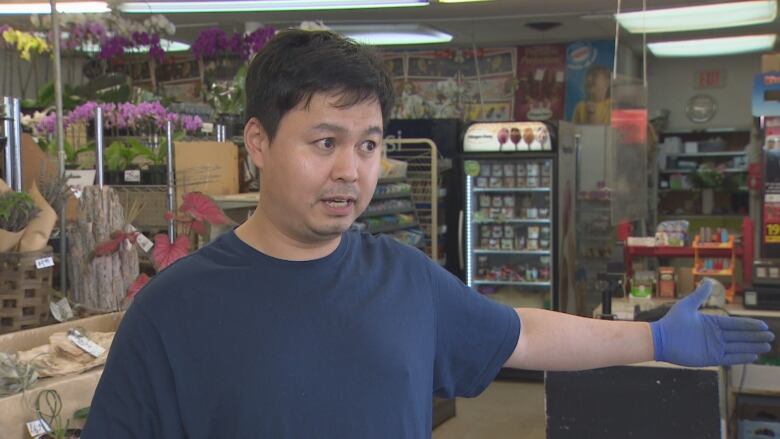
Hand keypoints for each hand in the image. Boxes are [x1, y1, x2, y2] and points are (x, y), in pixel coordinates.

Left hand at [650, 280, 774, 366]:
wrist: (660, 339)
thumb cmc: (672, 322)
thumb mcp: (687, 306)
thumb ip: (699, 295)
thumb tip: (709, 281)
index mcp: (712, 323)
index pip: (735, 324)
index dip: (749, 325)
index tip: (763, 325)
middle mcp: (715, 335)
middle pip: (740, 336)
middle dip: (755, 336)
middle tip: (770, 336)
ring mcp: (713, 347)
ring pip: (738, 347)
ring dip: (752, 346)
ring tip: (767, 346)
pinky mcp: (710, 358)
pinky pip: (729, 357)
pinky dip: (741, 357)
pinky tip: (753, 356)